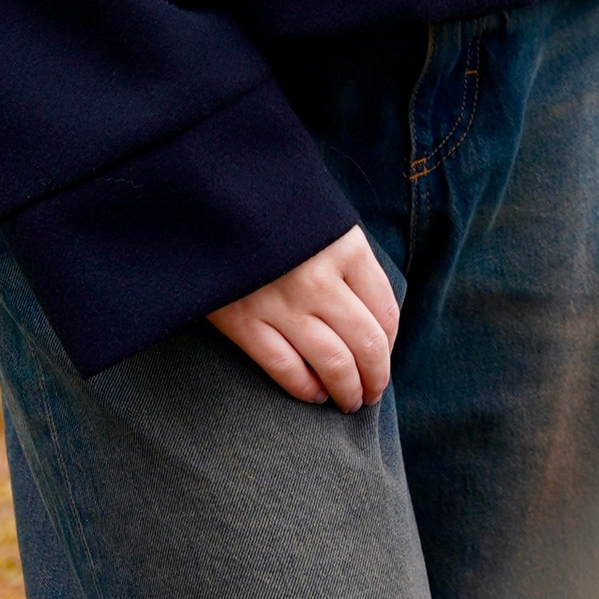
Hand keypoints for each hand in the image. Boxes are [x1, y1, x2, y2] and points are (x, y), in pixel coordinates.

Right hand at [211, 228, 399, 410]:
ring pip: (333, 364)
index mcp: (346, 248)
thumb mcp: (322, 221)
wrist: (208, 198)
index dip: (390, 344)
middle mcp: (319, 278)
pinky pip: (286, 369)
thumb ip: (348, 261)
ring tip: (349, 401)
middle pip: (366, 344)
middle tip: (372, 393)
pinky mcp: (242, 320)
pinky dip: (306, 390)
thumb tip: (371, 319)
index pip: (385, 310)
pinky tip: (315, 394)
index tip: (384, 357)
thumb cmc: (274, 210)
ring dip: (348, 391)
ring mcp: (281, 302)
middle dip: (376, 377)